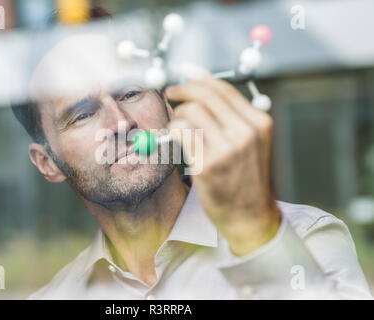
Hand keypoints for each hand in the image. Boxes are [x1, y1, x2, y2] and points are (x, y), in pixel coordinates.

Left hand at [166, 75, 280, 255]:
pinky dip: (173, 133)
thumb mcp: (249, 142)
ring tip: (179, 128)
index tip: (182, 72)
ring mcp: (226, 149)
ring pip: (189, 113)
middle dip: (181, 90)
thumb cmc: (245, 178)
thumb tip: (200, 82)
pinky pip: (180, 134)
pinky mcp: (207, 165)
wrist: (250, 216)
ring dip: (177, 117)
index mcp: (258, 122)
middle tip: (170, 94)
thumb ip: (229, 114)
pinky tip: (176, 141)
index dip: (197, 77)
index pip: (222, 88)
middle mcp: (245, 132)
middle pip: (203, 95)